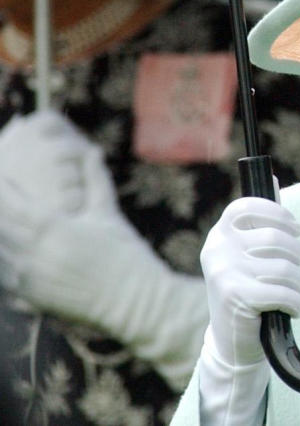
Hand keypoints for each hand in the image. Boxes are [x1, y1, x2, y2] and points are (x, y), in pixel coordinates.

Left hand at [0, 110, 208, 385]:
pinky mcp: (28, 298)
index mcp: (53, 227)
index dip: (0, 188)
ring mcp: (27, 277)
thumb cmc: (126, 255)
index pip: (11, 202)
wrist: (134, 302)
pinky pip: (1, 277)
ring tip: (1, 223)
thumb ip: (95, 181)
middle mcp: (34, 252)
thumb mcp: (109, 215)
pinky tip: (3, 252)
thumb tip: (91, 150)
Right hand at [201, 196, 299, 368]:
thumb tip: (273, 179)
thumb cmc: (247, 289)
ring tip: (290, 293)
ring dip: (297, 283)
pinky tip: (292, 309)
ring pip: (284, 267)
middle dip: (296, 256)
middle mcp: (217, 249)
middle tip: (294, 270)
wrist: (231, 340)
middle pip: (276, 238)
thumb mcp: (248, 253)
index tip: (295, 228)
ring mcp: (224, 273)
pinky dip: (296, 303)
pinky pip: (283, 292)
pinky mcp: (235, 296)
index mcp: (220, 234)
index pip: (248, 207)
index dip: (278, 213)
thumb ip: (260, 221)